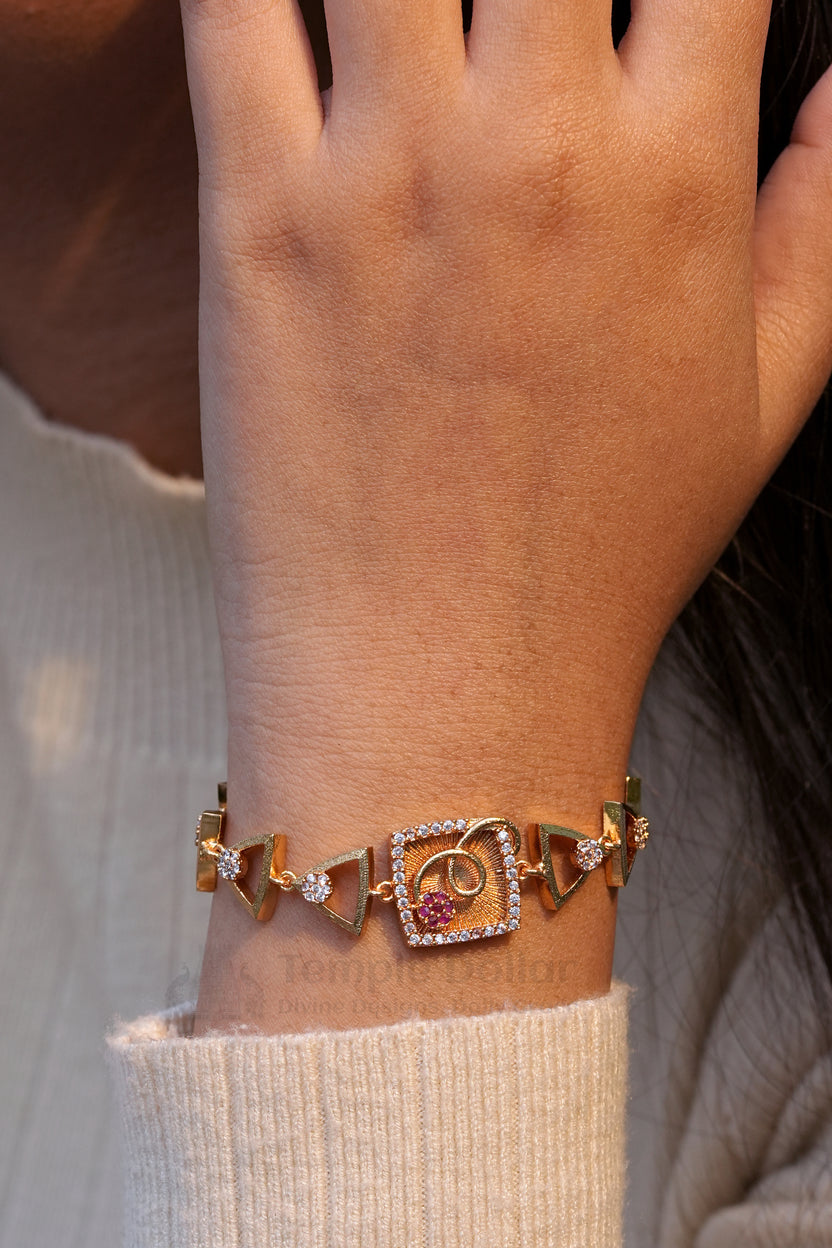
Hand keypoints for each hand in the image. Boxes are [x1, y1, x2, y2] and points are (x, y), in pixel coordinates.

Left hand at [181, 0, 831, 1030]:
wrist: (448, 686)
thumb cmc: (606, 559)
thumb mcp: (768, 401)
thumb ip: (818, 221)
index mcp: (677, 174)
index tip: (630, 9)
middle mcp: (539, 144)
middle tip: (505, 11)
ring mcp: (390, 171)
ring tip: (403, 12)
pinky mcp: (262, 219)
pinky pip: (227, 4)